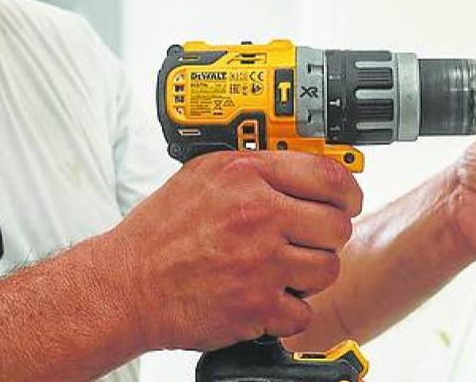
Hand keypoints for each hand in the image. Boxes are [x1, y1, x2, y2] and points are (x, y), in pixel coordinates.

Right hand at [109, 151, 362, 350]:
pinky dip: (287, 311)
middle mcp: (257, 215)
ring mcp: (260, 263)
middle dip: (327, 236)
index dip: (348, 191)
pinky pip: (303, 312)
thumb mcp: (203, 174)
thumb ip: (254, 166)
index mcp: (245, 175)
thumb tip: (303, 165)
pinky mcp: (257, 307)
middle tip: (307, 239)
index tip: (348, 200)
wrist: (126, 285)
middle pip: (337, 226)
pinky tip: (263, 296)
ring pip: (327, 270)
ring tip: (280, 269)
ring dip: (309, 274)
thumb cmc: (160, 232)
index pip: (329, 175)